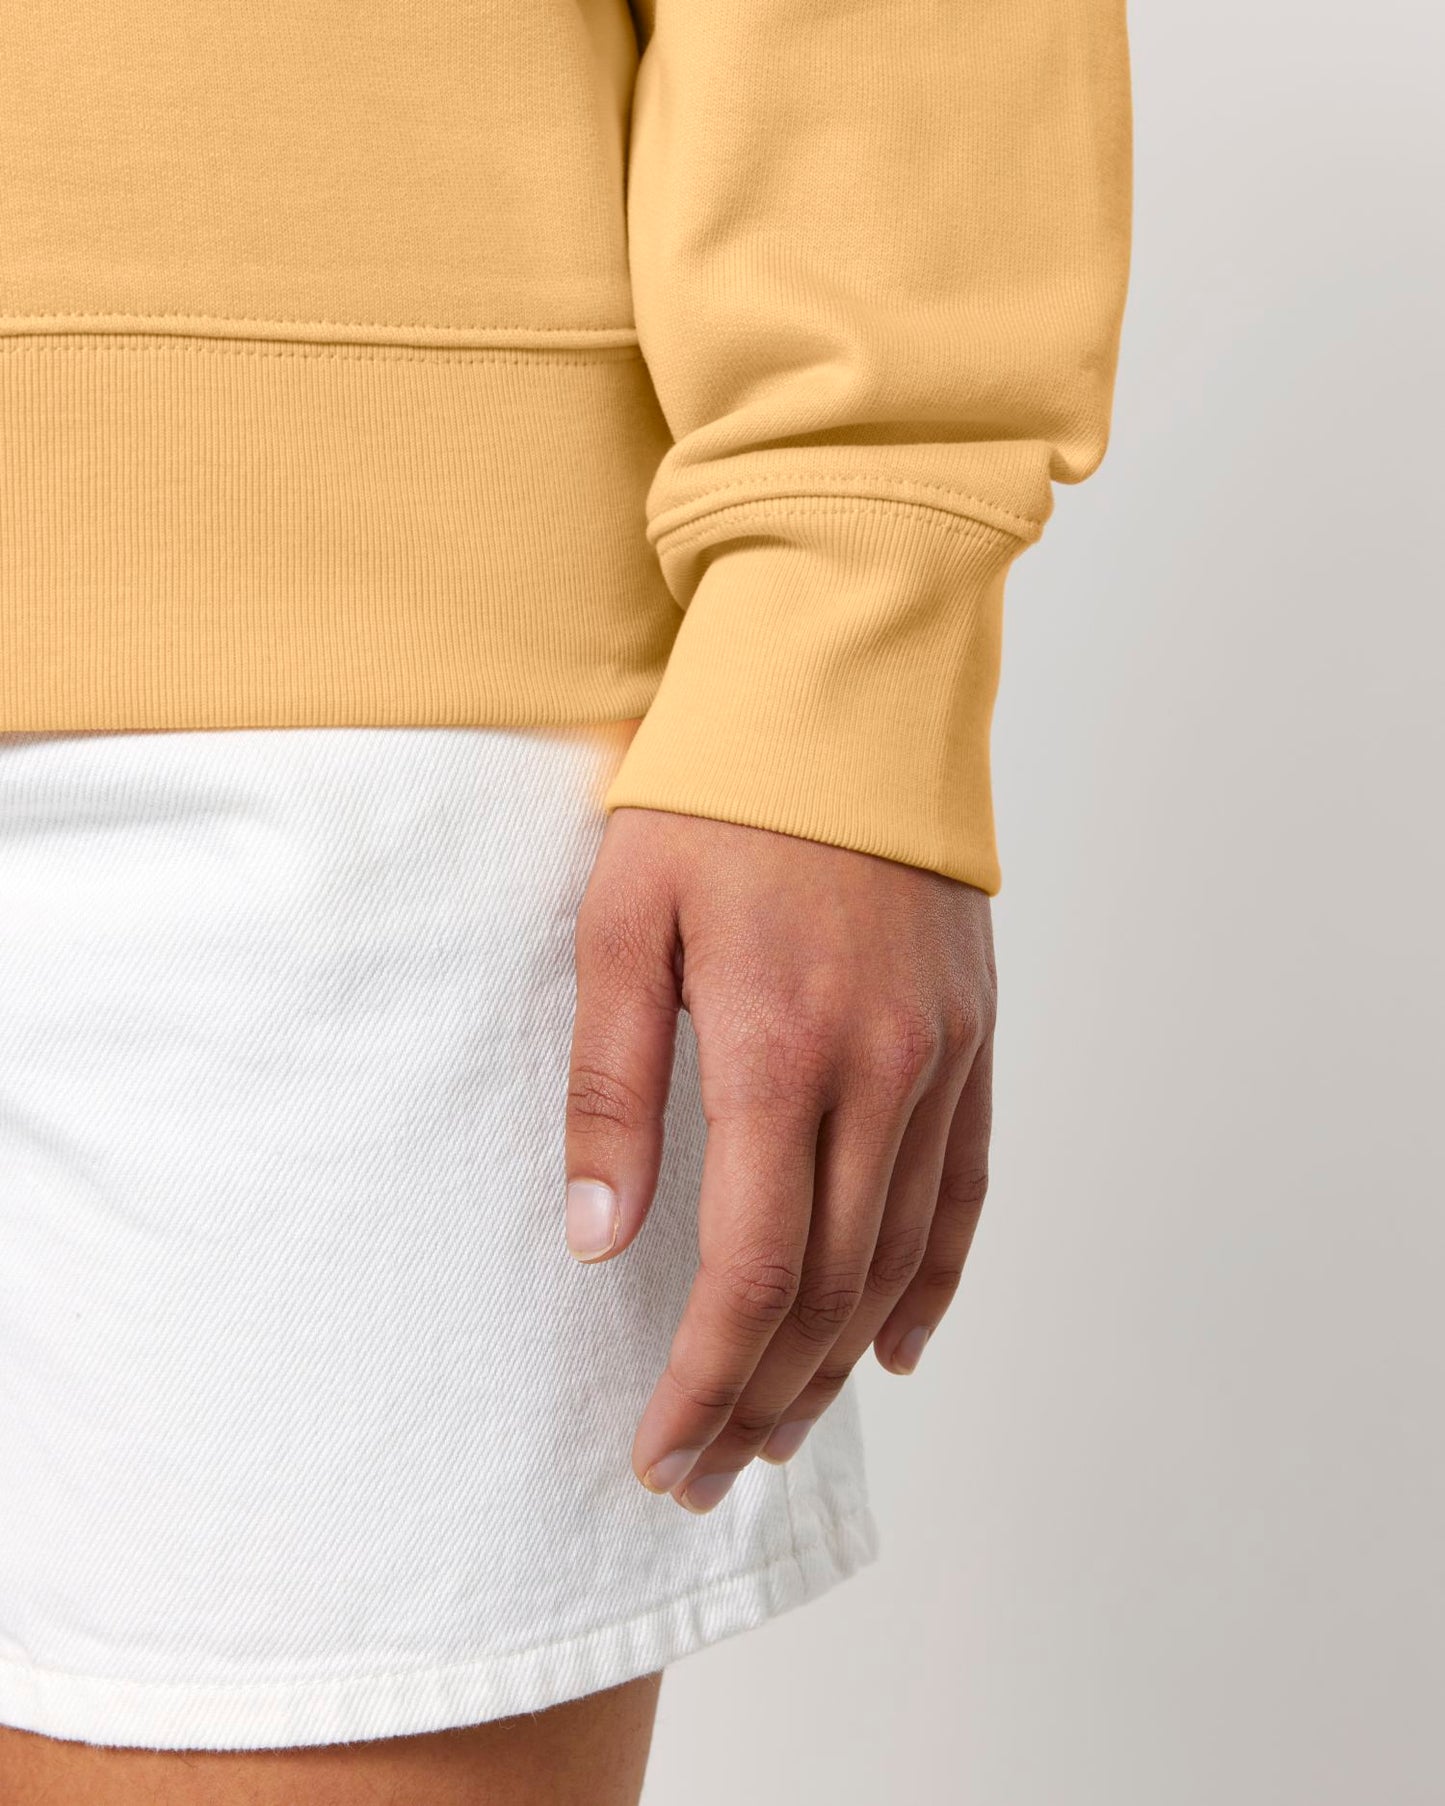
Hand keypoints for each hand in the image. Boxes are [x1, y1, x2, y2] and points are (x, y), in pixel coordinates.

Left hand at [564, 806, 995, 1513]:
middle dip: (761, 1396)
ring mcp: (940, 1059)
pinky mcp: (971, 1039)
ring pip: (898, 1256)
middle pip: (827, 1287)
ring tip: (781, 1430)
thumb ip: (612, 1089)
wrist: (842, 696)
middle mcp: (880, 1072)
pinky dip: (934, 1281)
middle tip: (706, 1471)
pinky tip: (894, 1347)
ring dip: (836, 1361)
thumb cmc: (711, 800)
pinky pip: (966, 1189)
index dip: (705, 1380)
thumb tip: (600, 1241)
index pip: (748, 1270)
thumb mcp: (621, 925)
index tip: (662, 1452)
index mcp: (778, 1048)